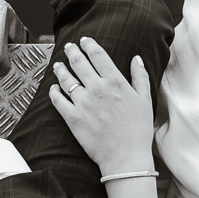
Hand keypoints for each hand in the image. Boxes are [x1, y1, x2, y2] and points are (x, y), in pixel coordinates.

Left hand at [49, 37, 154, 173]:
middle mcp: (97, 89)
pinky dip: (54, 92)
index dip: (89, 45)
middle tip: (69, 47)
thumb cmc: (138, 130)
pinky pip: (58, 100)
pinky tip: (53, 88)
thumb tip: (136, 58)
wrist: (126, 157)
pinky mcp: (73, 118)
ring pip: (66, 79)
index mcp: (115, 82)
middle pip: (79, 63)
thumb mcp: (145, 100)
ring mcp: (83, 103)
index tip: (84, 40)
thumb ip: (140, 76)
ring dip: (60, 69)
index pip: (98, 55)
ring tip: (57, 64)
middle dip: (72, 52)